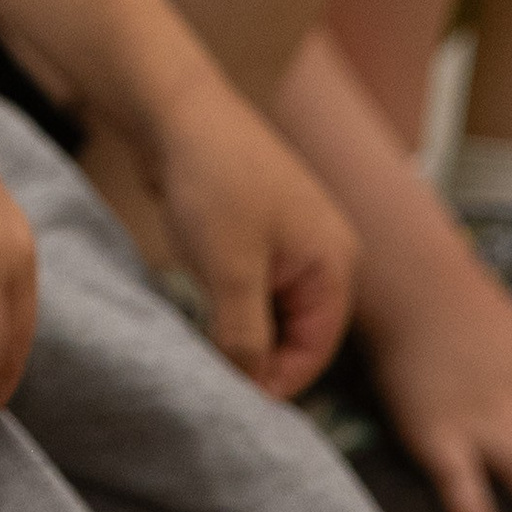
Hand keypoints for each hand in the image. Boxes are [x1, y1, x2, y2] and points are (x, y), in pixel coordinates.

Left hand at [136, 73, 358, 397]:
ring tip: (201, 344)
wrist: (177, 110)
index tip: (233, 401)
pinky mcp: (257, 231)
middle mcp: (323, 253)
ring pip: (270, 310)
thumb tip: (251, 388)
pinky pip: (251, 285)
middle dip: (258, 356)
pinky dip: (228, 302)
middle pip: (297, 333)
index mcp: (335, 262)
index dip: (277, 381)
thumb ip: (245, 335)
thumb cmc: (213, 179)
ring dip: (239, 330)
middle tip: (212, 377)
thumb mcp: (230, 270)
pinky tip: (198, 308)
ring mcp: (290, 240)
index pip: (316, 349)